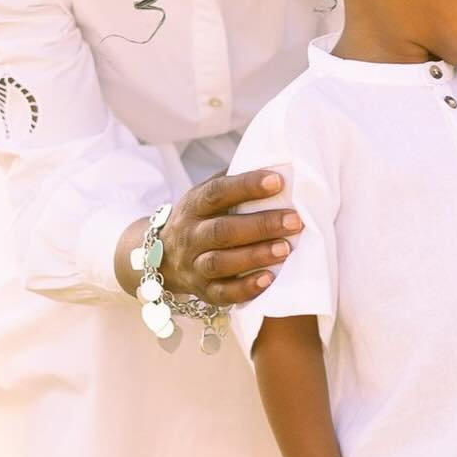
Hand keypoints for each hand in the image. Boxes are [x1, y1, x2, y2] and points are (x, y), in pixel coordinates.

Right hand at [161, 169, 302, 305]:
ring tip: (285, 249)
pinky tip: (269, 279)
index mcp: (194, 206)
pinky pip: (222, 293)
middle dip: (260, 225)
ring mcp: (194, 265)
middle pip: (222, 230)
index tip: (278, 181)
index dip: (246, 186)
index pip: (218, 192)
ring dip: (255, 256)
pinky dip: (245, 288)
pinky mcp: (203, 291)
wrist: (163, 257)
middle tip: (294, 221)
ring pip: (220, 262)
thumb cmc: (201, 219)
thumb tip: (276, 163)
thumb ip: (234, 182)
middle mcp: (190, 235)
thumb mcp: (206, 196)